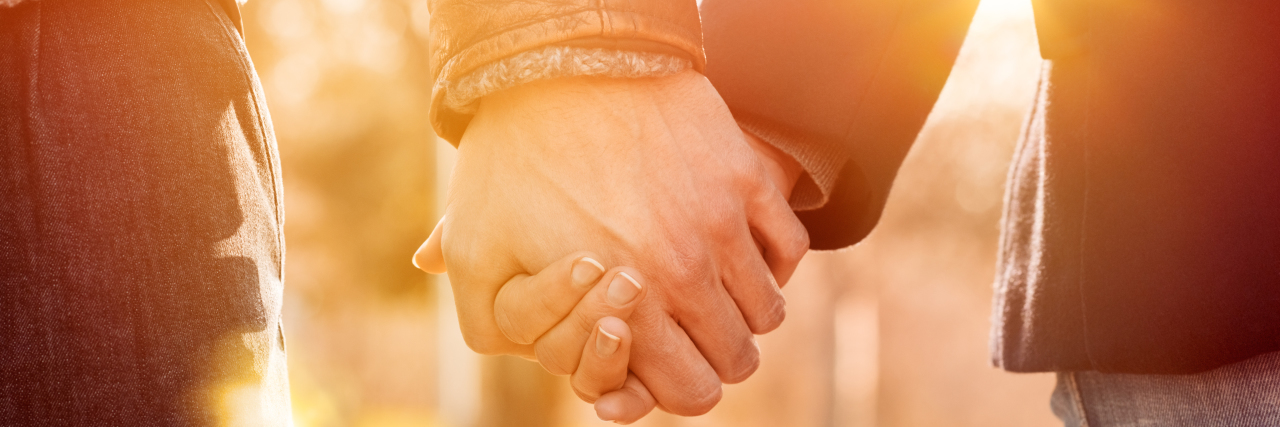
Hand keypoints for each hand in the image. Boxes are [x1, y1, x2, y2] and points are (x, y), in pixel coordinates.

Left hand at [418, 69, 808, 414]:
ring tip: (706, 288)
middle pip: (736, 358)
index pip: (690, 393)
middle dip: (711, 356)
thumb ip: (498, 325)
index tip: (662, 362)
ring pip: (767, 309)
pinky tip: (736, 249)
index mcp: (625, 305)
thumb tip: (540, 362)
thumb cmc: (512, 161)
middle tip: (684, 330)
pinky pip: (789, 246)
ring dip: (741, 311)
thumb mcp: (477, 252)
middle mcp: (684, 272)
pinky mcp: (745, 178)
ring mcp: (722, 223)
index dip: (677, 389)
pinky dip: (772, 260)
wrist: (560, 63)